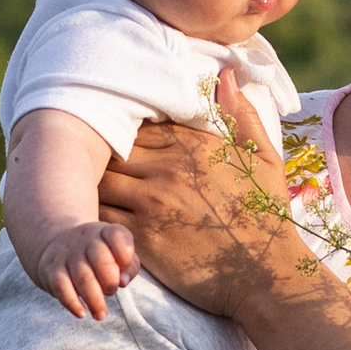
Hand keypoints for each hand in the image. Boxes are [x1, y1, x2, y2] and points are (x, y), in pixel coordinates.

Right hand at [35, 216, 140, 320]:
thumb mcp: (117, 254)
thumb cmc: (98, 256)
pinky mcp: (52, 269)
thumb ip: (129, 267)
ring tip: (100, 314)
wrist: (59, 244)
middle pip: (102, 261)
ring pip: (83, 278)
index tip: (123, 272)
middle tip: (110, 292)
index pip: (118, 237)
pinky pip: (61, 287)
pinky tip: (82, 313)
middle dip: (110, 283)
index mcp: (106, 233)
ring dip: (95, 301)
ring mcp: (67, 253)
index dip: (126, 257)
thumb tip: (123, 282)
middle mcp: (86, 239)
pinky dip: (73, 303)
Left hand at [98, 76, 293, 316]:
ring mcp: (154, 203)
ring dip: (92, 182)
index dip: (124, 129)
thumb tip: (225, 74)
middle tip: (86, 160)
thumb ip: (240, 114)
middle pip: (113, 147)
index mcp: (195, 144)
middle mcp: (170, 168)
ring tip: (82, 188)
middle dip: (100, 153)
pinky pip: (101, 216)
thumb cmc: (268, 218)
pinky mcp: (143, 237)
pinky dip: (93, 215)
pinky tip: (93, 218)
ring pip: (101, 179)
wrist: (267, 275)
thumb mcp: (264, 159)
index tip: (115, 136)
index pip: (141, 122)